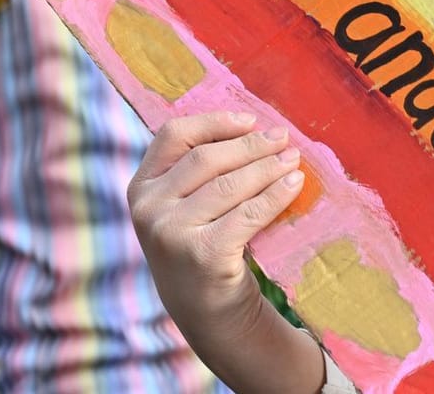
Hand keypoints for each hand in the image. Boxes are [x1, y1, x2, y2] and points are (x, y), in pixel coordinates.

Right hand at [129, 112, 323, 393]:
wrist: (207, 314)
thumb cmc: (201, 248)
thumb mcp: (182, 208)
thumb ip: (196, 173)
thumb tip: (251, 127)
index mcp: (140, 188)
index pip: (173, 136)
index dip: (213, 122)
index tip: (249, 120)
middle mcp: (148, 209)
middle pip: (207, 158)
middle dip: (250, 145)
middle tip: (283, 138)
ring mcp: (172, 232)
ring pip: (230, 184)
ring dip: (268, 167)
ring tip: (292, 160)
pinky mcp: (203, 254)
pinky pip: (248, 213)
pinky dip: (275, 195)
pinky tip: (293, 185)